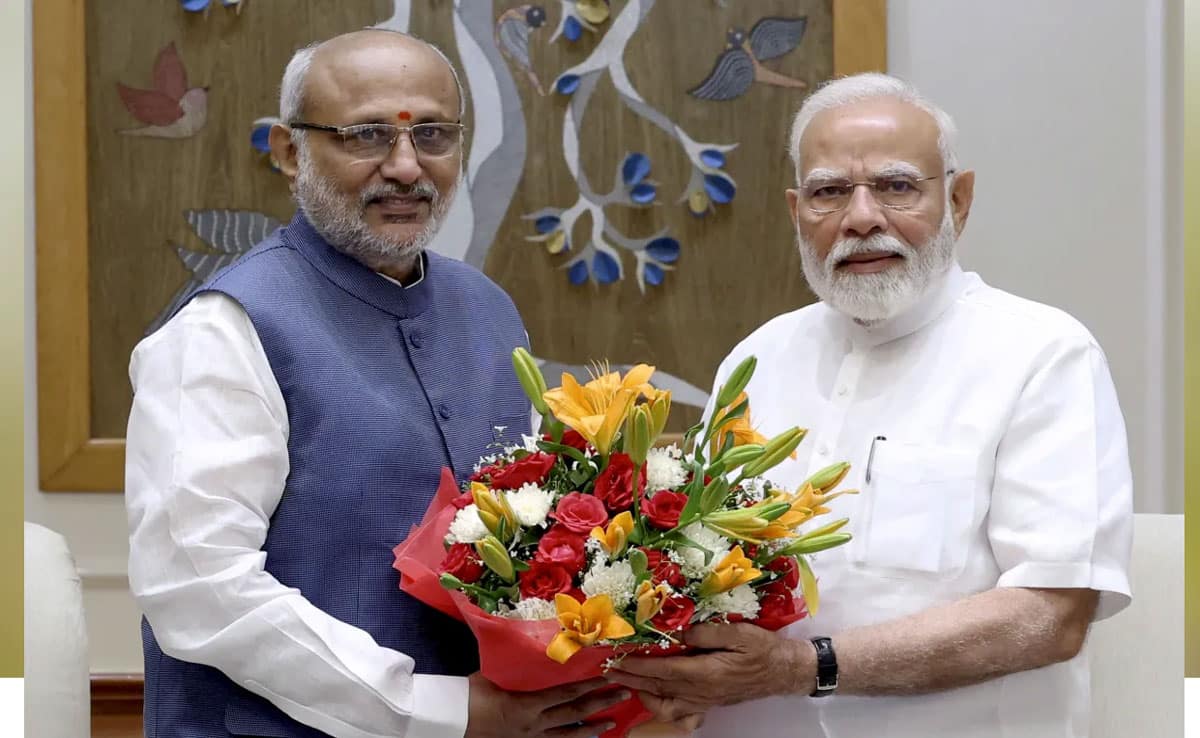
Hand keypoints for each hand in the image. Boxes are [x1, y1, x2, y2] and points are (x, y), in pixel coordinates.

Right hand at [465, 674, 626, 737]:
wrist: (449, 720)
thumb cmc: (469, 693)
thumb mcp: (494, 674)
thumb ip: (517, 666)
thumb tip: (532, 645)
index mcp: (527, 705)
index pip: (566, 693)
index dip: (589, 685)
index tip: (607, 676)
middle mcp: (534, 724)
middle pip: (574, 713)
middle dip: (601, 704)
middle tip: (623, 694)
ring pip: (567, 736)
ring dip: (591, 729)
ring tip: (611, 723)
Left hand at [605, 623, 810, 721]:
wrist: (784, 671)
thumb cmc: (764, 649)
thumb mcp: (739, 632)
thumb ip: (707, 632)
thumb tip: (680, 630)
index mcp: (707, 673)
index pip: (663, 671)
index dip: (637, 665)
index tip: (617, 657)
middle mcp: (702, 691)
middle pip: (658, 687)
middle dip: (630, 677)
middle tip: (608, 668)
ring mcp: (705, 700)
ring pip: (665, 704)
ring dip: (642, 692)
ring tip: (626, 679)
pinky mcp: (709, 703)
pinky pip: (679, 712)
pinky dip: (662, 705)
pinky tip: (653, 694)